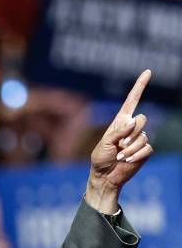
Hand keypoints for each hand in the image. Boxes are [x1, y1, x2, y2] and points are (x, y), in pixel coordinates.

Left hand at [86, 70, 152, 210]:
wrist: (105, 176)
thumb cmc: (100, 158)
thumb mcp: (104, 143)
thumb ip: (118, 132)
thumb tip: (132, 122)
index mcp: (120, 122)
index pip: (132, 100)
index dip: (140, 86)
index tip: (148, 72)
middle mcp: (131, 128)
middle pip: (143, 119)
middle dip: (131, 133)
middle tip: (120, 145)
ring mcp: (140, 139)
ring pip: (144, 136)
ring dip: (130, 149)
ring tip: (120, 157)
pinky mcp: (145, 151)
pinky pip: (147, 148)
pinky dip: (136, 155)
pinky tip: (127, 161)